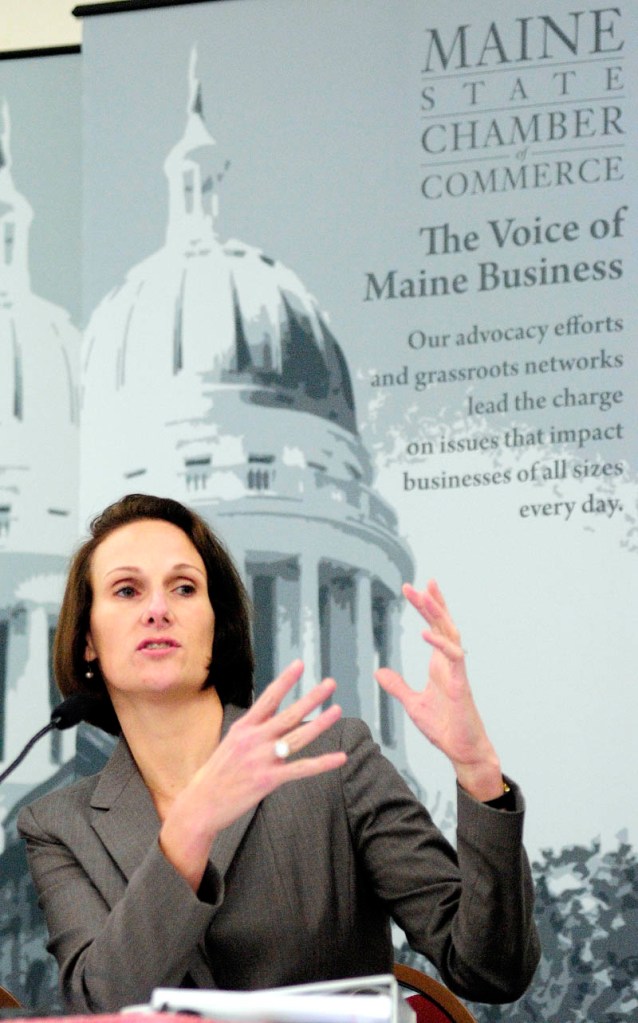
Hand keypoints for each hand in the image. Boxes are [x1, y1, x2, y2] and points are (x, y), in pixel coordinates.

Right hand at [160, 661, 345, 887]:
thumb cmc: (217, 773)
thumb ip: (255, 726)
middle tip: (330, 683)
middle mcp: (254, 739)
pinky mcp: (269, 779)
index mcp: (244, 727)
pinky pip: (302, 769)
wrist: (200, 804)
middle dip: (312, 697)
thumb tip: (274, 708)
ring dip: (321, 723)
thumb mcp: (232, 742)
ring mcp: (262, 759)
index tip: (300, 664)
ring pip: (298, 737)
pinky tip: (340, 757)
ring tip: (337, 710)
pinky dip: (323, 763)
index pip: (268, 698)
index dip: (285, 680)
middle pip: (289, 714)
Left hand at [375, 581, 502, 800]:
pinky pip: (453, 658)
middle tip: (415, 584)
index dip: (426, 607)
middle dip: (430, 603)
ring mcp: (456, 672)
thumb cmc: (444, 727)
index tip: (415, 588)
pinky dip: (440, 644)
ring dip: (437, 614)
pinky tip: (425, 633)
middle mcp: (449, 663)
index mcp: (439, 664)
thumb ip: (398, 686)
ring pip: (450, 634)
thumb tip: (380, 671)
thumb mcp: (413, 703)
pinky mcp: (461, 685)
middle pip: (442, 624)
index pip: (434, 627)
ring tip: (424, 595)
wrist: (462, 750)